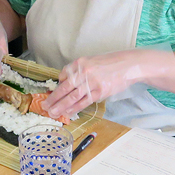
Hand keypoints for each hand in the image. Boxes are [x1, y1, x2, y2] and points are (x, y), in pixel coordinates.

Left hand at [43, 50, 171, 116]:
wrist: (129, 65)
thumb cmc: (111, 63)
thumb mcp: (92, 61)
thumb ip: (80, 71)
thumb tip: (67, 82)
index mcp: (79, 62)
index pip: (63, 75)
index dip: (57, 87)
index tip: (52, 94)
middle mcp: (83, 72)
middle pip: (64, 88)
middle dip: (53, 99)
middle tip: (44, 106)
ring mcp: (91, 82)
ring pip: (72, 97)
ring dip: (60, 106)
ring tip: (52, 113)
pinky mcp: (100, 92)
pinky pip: (84, 102)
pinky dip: (74, 108)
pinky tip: (67, 113)